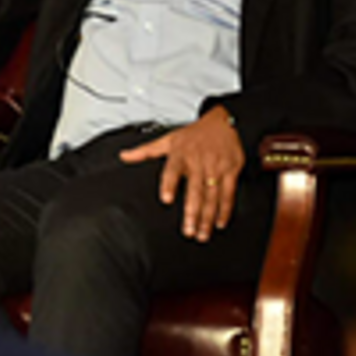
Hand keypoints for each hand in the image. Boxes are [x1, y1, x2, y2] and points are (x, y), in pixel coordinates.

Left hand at [118, 107, 244, 241]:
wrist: (223, 122)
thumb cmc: (194, 134)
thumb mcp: (168, 139)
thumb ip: (145, 151)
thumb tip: (124, 156)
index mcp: (181, 155)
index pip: (173, 171)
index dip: (169, 184)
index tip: (166, 199)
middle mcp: (199, 162)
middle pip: (195, 190)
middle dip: (192, 212)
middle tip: (188, 230)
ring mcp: (216, 168)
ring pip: (212, 196)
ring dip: (207, 217)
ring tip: (201, 233)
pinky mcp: (231, 171)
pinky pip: (228, 193)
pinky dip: (225, 209)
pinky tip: (219, 223)